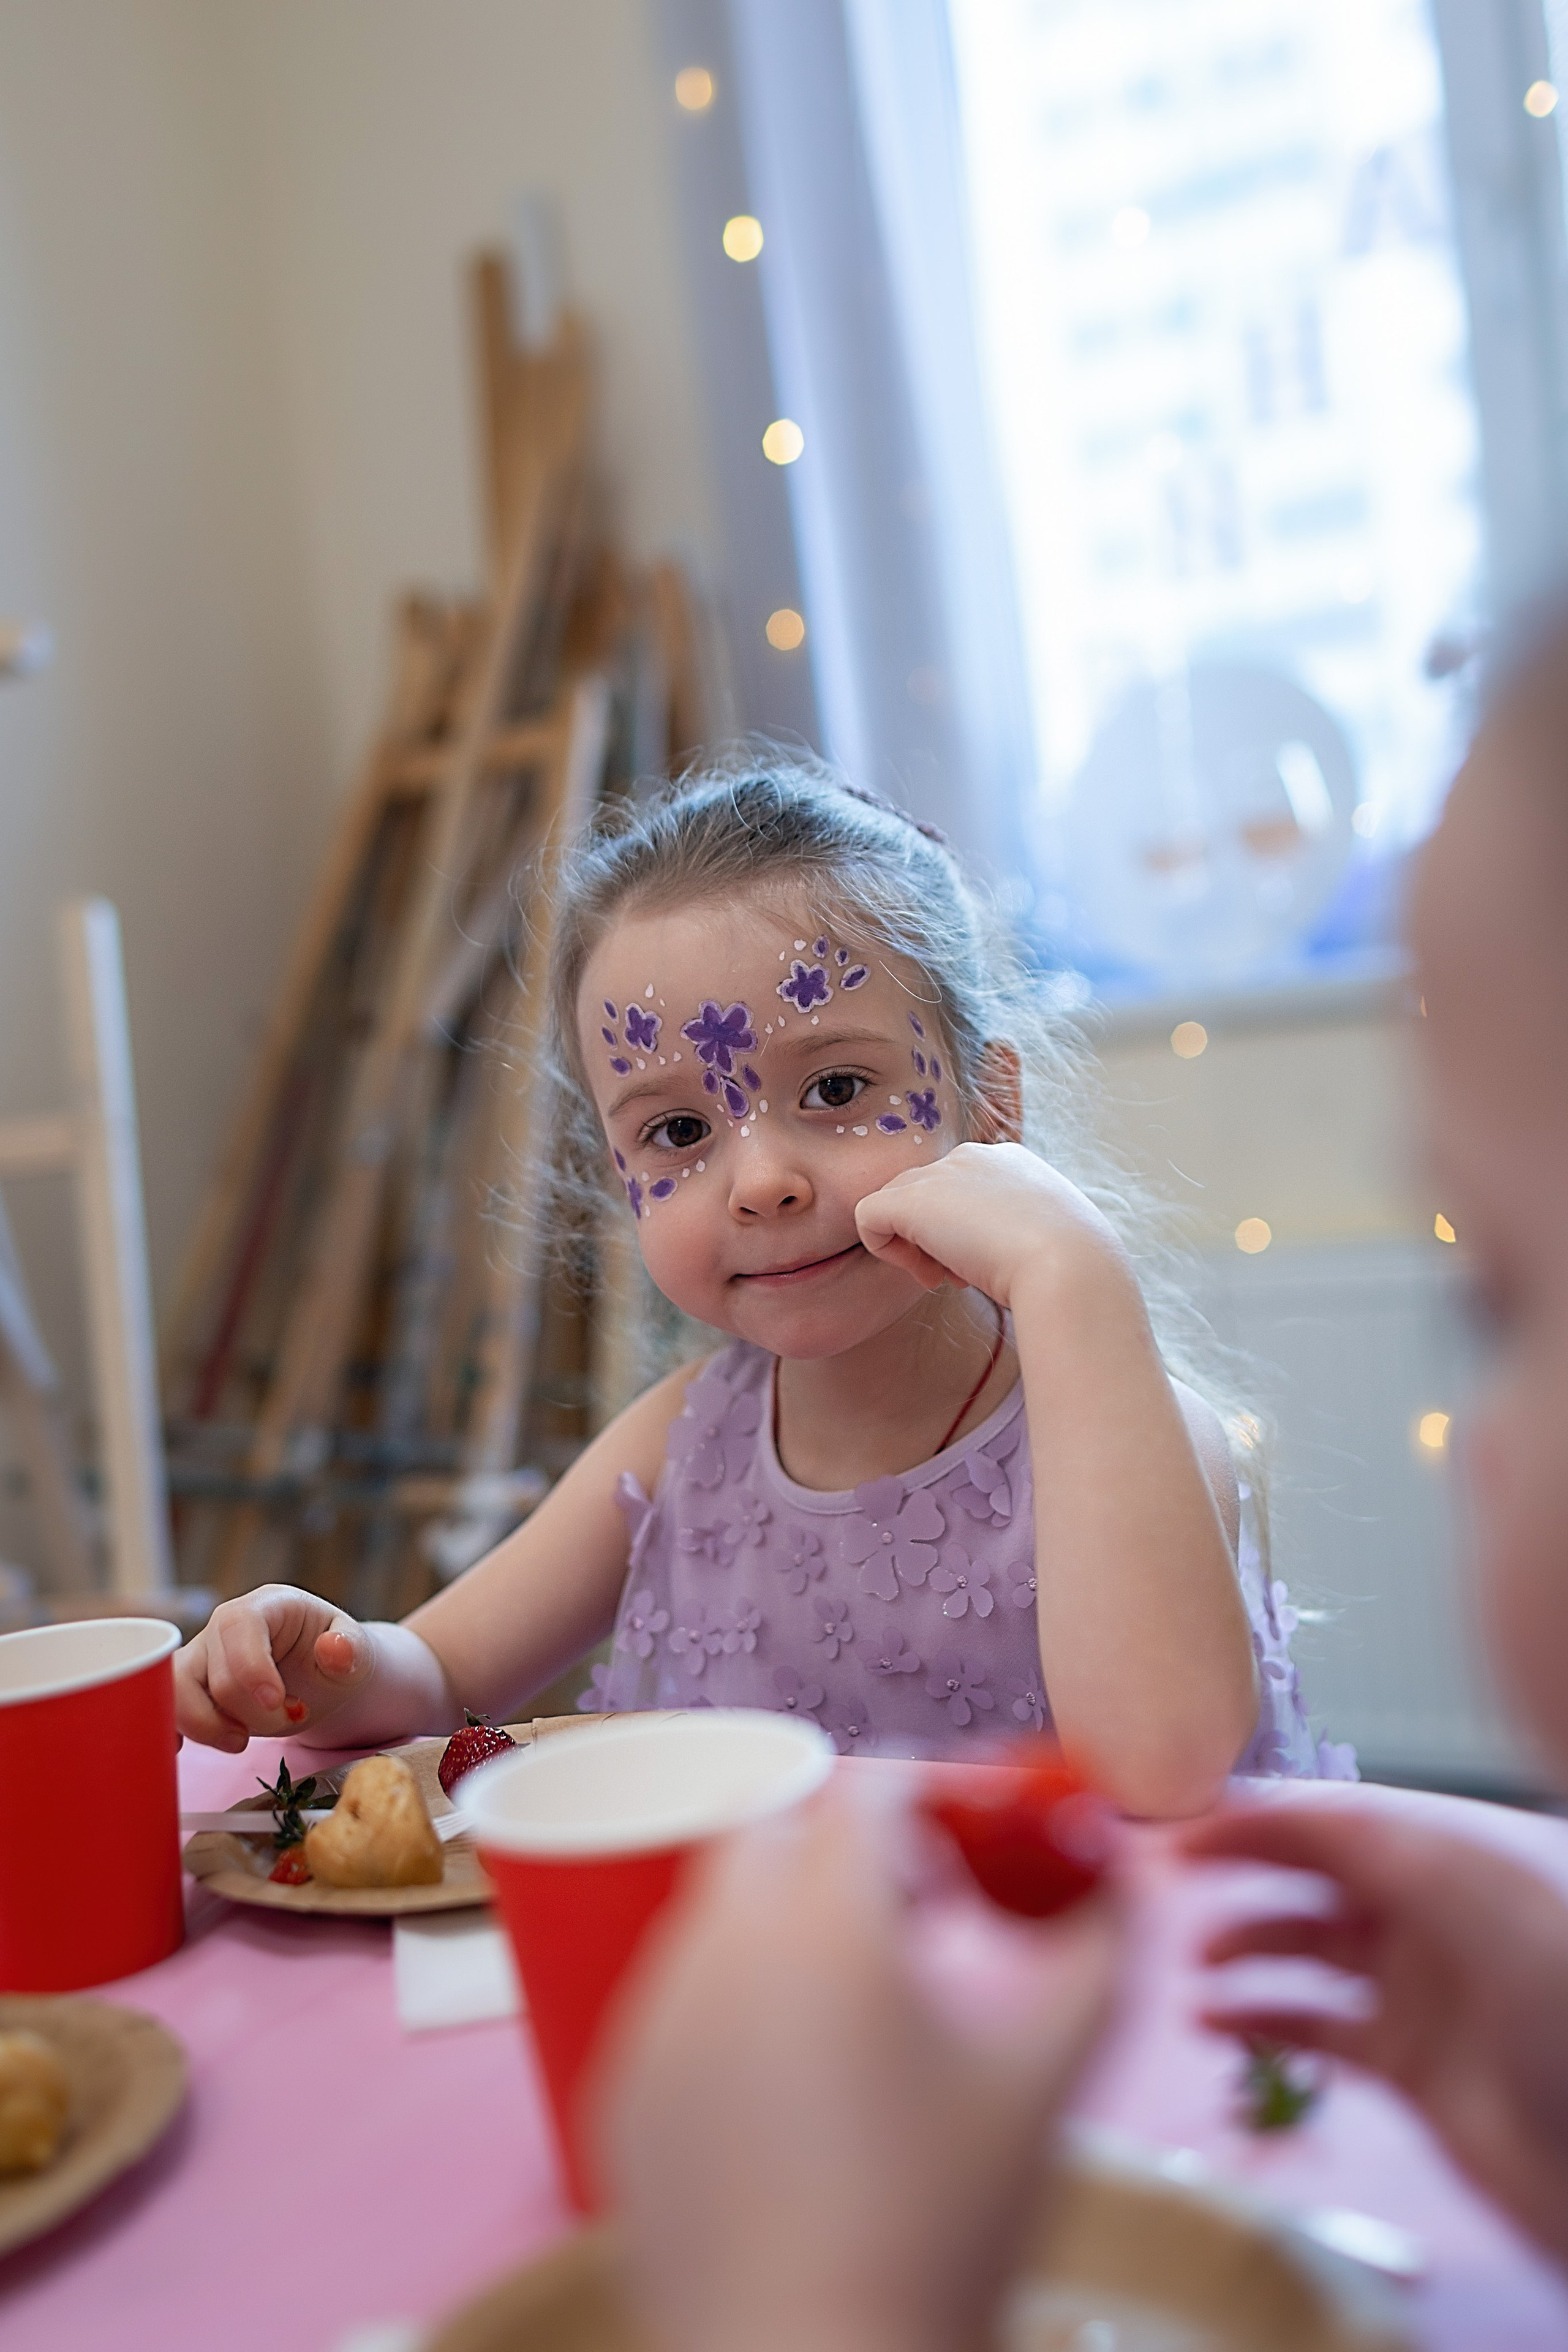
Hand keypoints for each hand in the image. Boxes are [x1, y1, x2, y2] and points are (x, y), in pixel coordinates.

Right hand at [174, 1585, 375, 1750]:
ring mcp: (201, 1657)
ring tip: (242, 1740)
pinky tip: (184, 1747)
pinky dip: (171, 1730)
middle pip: (208, 1671)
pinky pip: (163, 1707)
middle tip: (284, 1720)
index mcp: (265, 1606)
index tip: (276, 1703)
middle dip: (245, 1712)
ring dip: (206, 1726)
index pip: (239, 1625)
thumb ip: (350, 1649)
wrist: (319, 1675)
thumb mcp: (357, 1652)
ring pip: (173, 1690)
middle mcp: (223, 1627)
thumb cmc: (333, 1658)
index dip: (250, 1668)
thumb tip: (334, 1649)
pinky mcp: (188, 1687)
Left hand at [594, 1787, 1121, 2351]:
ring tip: (858, 2013)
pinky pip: (678, 2001)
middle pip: (769, 1826)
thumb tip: (1117, 1874)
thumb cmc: (948, 2225)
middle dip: (840, 1842)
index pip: (867, 1789)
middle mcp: (722, 1947)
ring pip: (716, 1913)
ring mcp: (656, 2020)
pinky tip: (795, 2093)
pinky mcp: (621, 2093)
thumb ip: (1099, 1945)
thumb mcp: (1050, 2073)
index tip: (966, 1836)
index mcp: (826, 1923)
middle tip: (913, 1913)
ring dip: (784, 1923)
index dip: (927, 1794)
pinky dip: (734, 2005)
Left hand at [854, 1141, 1126, 1310]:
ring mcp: (942, 1174)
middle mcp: (974, 1156)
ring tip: (945, 1279)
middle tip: (957, 1277)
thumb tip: (986, 1256)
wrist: (1069, 1267)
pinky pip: (869, 1217)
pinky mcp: (911, 1200)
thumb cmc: (1070, 1266)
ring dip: (915, 1247)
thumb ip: (1017, 1232)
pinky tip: (923, 1274)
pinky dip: (884, 1249)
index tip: (981, 1264)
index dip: (962, 1230)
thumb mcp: (1049, 1237)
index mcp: (1010, 1162)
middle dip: (934, 1239)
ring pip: (898, 1204)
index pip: (961, 1189)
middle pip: (927, 1195)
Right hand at [1187, 1802, 1567, 2267]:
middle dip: (1240, 1873)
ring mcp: (1413, 1992)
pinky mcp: (1403, 2062)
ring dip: (1244, 1950)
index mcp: (1448, 1869)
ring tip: (1194, 1967)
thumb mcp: (1476, 1912)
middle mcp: (1426, 1920)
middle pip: (1314, 1879)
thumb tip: (1300, 1811)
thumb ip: (1386, 1854)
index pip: (1336, 1824)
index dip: (1260, 1820)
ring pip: (1305, 1952)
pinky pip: (1312, 2026)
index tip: (1185, 1830)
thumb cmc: (1559, 2025)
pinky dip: (1258, 2018)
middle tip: (1167, 1882)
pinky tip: (1212, 2023)